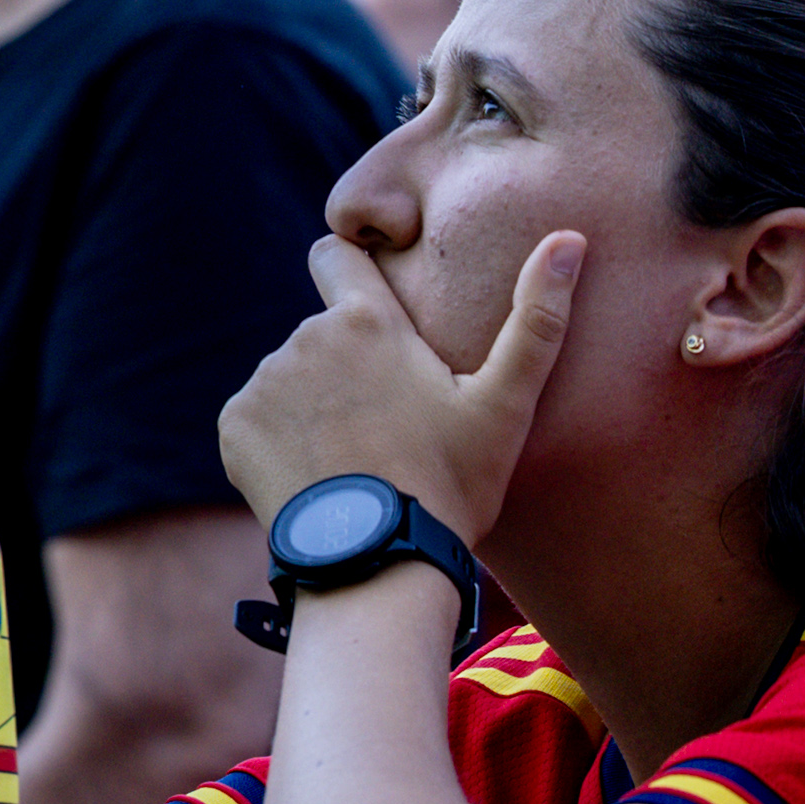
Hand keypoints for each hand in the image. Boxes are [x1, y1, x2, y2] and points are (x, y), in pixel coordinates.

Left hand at [222, 230, 580, 543]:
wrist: (376, 564)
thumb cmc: (450, 486)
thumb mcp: (506, 406)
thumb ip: (537, 318)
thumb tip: (570, 239)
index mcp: (367, 322)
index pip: (336, 254)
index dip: (348, 267)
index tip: (367, 296)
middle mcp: (306, 338)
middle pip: (324, 335)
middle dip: (350, 366)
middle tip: (388, 428)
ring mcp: (265, 382)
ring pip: (293, 381)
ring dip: (318, 407)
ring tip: (357, 460)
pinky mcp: (235, 426)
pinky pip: (259, 420)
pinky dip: (282, 443)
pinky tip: (320, 479)